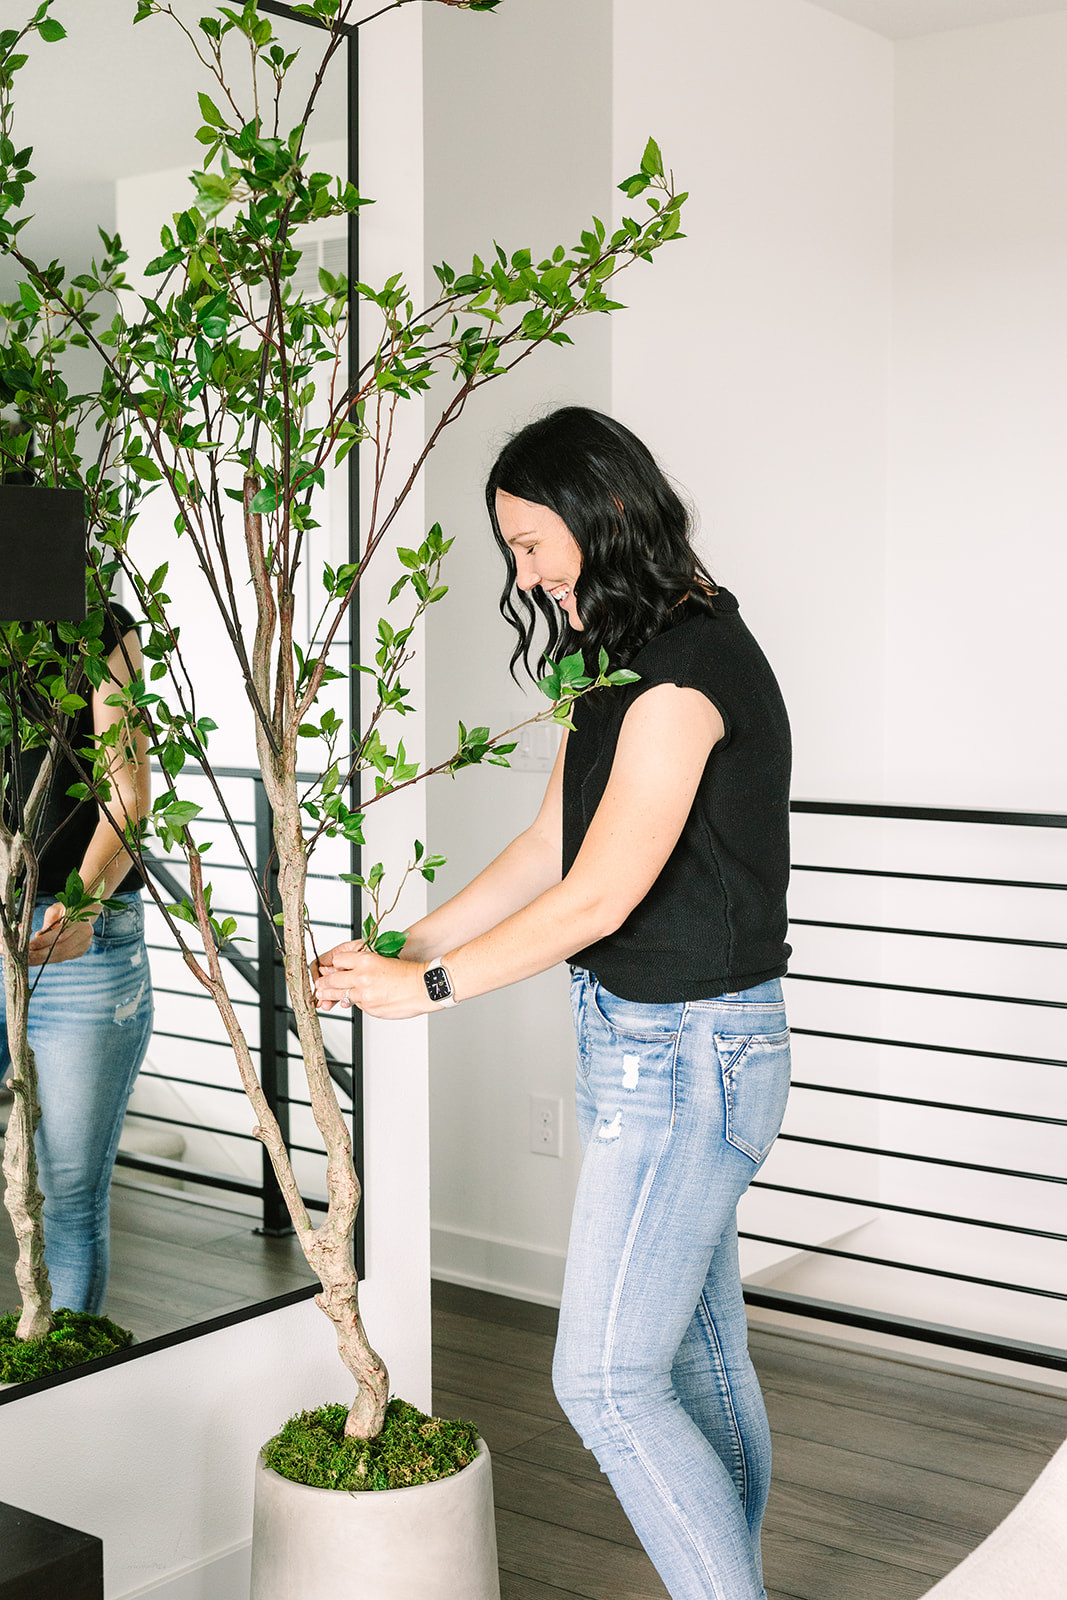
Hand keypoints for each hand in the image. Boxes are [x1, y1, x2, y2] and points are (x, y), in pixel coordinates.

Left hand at [27, 902, 96, 966]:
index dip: (43, 942)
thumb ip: (47, 923)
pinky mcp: (80, 951)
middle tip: (27, 957)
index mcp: (79, 921)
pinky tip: (39, 960)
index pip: (59, 934)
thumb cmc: (67, 909)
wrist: (83, 912)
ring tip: (30, 960)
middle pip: (61, 948)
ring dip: (43, 960)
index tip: (29, 945)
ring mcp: (84, 945)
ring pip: (61, 956)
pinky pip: (62, 958)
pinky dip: (49, 960)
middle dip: (41, 954)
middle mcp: (84, 934)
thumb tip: (37, 936)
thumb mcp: (56, 910)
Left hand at [312, 941, 432, 1019]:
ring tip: (325, 997)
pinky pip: (359, 1005)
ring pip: (343, 995)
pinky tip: (364, 999)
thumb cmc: (408, 972)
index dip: (333, 965)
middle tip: (319, 986)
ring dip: (335, 996)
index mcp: (366, 960)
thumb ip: (363, 965)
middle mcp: (362, 976)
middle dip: (324, 984)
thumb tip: (346, 970)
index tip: (328, 969)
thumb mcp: (383, 959)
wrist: (424, 987)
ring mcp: (365, 994)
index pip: (338, 960)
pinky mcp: (370, 1008)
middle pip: (333, 980)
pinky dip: (360, 1002)